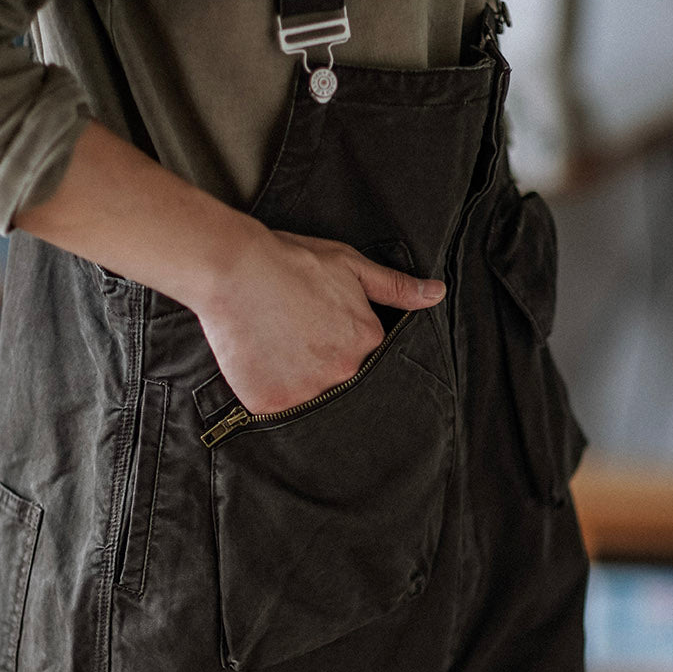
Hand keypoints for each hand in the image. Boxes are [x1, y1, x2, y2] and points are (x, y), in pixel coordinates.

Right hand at [194, 227, 445, 415]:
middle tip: (293, 339)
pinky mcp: (271, 405)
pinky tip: (257, 362)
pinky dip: (266, 390)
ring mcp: (307, 393)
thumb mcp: (350, 266)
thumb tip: (438, 294)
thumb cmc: (291, 262)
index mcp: (367, 343)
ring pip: (307, 398)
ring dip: (293, 380)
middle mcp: (343, 374)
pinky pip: (274, 408)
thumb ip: (395, 287)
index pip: (362, 358)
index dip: (337, 342)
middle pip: (337, 382)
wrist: (234, 269)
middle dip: (319, 365)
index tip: (317, 328)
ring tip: (274, 347)